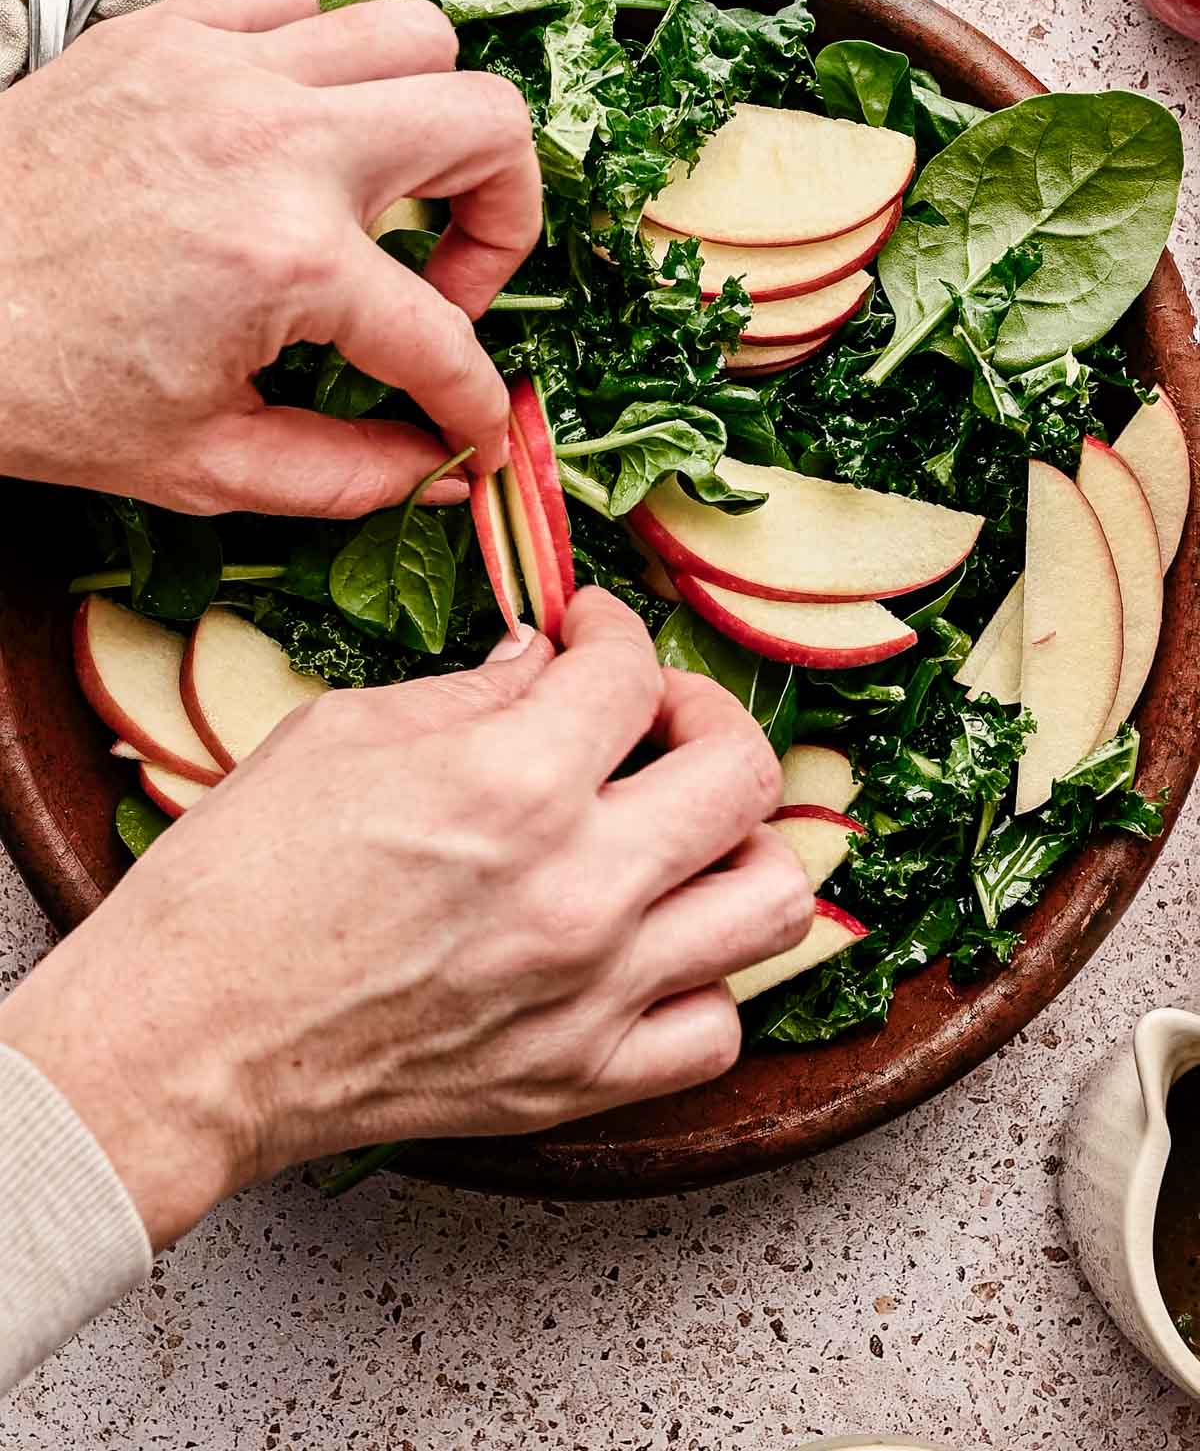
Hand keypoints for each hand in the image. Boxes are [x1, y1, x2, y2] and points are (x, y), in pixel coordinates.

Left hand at [0, 0, 541, 514]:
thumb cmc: (38, 385)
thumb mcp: (203, 465)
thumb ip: (346, 475)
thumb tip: (436, 467)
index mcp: (288, 262)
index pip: (444, 340)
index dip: (477, 403)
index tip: (473, 424)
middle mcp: (275, 144)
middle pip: (488, 126)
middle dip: (503, 221)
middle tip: (449, 281)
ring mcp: (223, 73)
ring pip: (416, 37)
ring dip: (427, 122)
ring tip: (383, 192)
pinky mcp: (169, 36)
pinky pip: (300, 0)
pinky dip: (322, 57)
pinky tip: (294, 128)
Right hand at [0, 591, 809, 1247]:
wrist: (182, 1046)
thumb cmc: (233, 888)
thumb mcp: (335, 736)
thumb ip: (467, 693)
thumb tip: (543, 663)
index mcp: (512, 782)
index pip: (632, 672)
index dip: (614, 630)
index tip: (591, 634)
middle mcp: (578, 888)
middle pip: (744, 772)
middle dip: (707, 712)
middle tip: (655, 712)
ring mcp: (591, 995)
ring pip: (771, 903)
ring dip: (742, 843)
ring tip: (685, 828)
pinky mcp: (578, 1080)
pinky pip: (718, 1030)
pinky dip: (705, 978)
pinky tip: (656, 946)